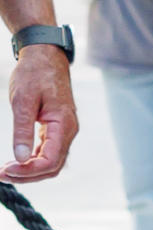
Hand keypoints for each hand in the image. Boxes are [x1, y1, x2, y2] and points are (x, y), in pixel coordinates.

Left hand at [1, 45, 78, 182]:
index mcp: (64, 123)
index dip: (28, 171)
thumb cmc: (35, 72)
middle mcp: (68, 130)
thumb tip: (20, 158)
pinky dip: (32, 161)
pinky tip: (16, 161)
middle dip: (27, 176)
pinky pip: (48, 152)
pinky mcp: (57, 128)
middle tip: (1, 174)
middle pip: (52, 167)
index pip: (50, 161)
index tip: (4, 169)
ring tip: (5, 171)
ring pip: (51, 163)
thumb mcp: (23, 100)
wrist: (45, 54)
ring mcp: (64, 129)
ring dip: (29, 171)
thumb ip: (23, 130)